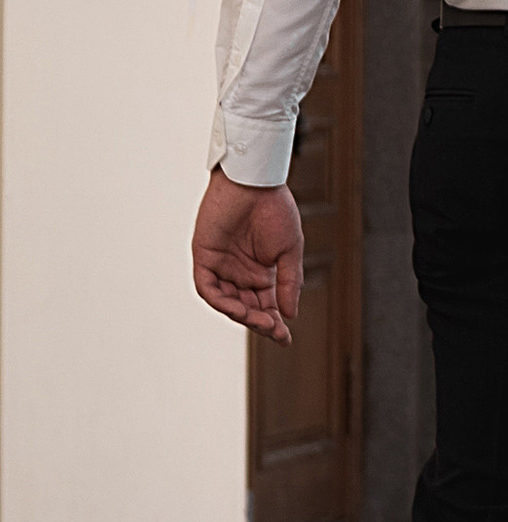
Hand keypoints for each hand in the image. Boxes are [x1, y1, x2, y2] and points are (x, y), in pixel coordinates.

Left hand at [191, 170, 305, 346]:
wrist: (255, 182)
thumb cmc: (275, 209)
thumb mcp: (289, 250)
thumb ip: (288, 282)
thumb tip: (290, 314)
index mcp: (261, 272)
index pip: (266, 305)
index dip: (274, 324)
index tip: (286, 338)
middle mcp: (240, 273)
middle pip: (247, 308)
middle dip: (260, 322)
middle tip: (274, 331)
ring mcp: (221, 267)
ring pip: (227, 302)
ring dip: (243, 315)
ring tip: (261, 321)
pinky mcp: (204, 258)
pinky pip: (208, 288)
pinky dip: (222, 301)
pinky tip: (239, 308)